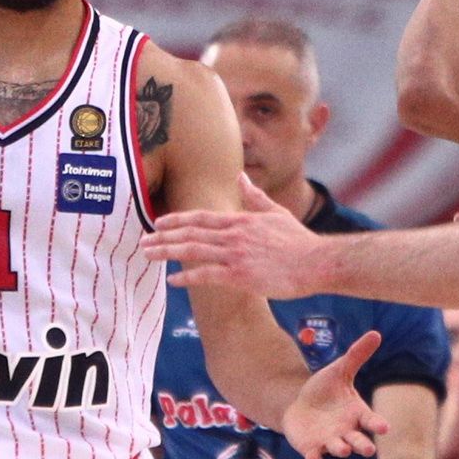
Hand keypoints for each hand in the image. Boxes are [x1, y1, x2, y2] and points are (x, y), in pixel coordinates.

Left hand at [145, 173, 331, 296]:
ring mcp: (235, 255)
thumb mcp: (276, 212)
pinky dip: (187, 277)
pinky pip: (206, 275)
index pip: (201, 217)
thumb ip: (255, 196)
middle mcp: (234, 235)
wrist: (316, 262)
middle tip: (142, 241)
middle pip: (190, 233)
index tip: (158, 222)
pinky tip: (173, 281)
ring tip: (148, 255)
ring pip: (192, 251)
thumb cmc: (299, 241)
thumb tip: (241, 177)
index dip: (177, 219)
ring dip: (167, 252)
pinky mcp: (240, 276)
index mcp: (241, 220)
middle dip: (163, 237)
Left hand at [281, 331, 388, 458]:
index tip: (385, 427)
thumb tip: (376, 333)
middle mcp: (346, 431)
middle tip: (368, 449)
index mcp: (356, 413)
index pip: (370, 420)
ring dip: (341, 450)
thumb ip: (357, 355)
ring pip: (339, 449)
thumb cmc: (325, 389)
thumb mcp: (339, 370)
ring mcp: (330, 441)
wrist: (300, 404)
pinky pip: (315, 457)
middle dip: (363, 445)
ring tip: (343, 449)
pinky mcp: (312, 448)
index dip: (377, 424)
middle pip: (358, 441)